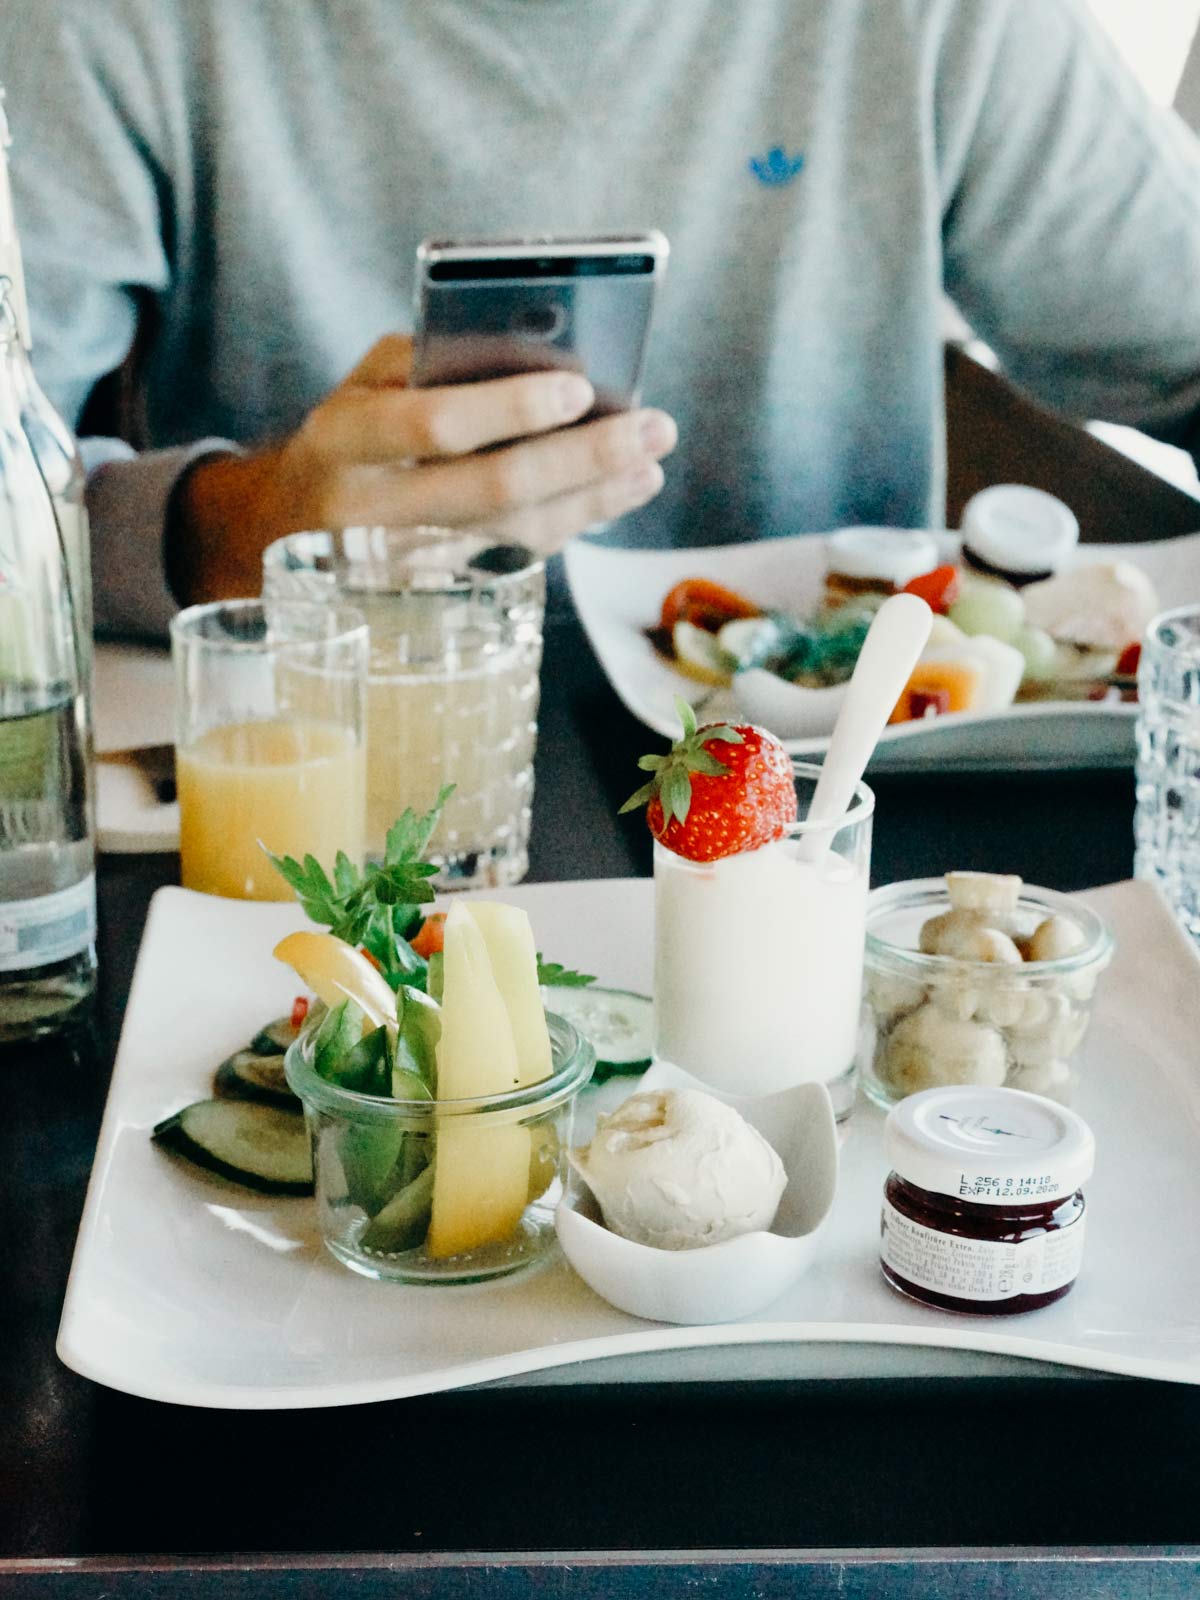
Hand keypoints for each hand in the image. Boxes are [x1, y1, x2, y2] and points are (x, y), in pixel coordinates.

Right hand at [168, 334, 676, 603]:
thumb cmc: (345, 443)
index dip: (513, 407)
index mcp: (342, 443)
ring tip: (648, 463)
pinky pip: (516, 563)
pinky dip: (571, 526)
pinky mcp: (429, 606)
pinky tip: (613, 495)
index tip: (582, 386)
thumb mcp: (360, 389)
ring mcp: (399, 574)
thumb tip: (537, 354)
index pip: (435, 424)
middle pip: (494, 491)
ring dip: (594, 499)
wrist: (276, 536)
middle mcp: (367, 516)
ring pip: (516, 538)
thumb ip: (430, 364)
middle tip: (654, 428)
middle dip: (585, 457)